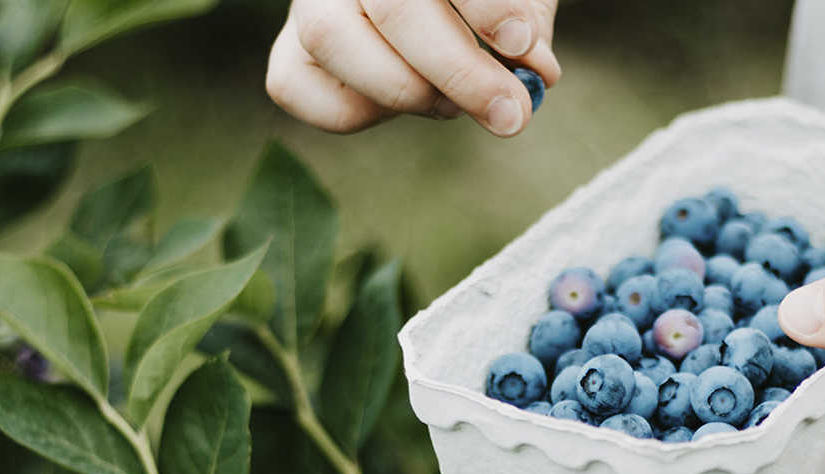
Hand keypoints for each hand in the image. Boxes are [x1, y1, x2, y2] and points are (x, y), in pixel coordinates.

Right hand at [265, 0, 559, 135]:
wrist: (441, 11)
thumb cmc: (482, 5)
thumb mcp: (516, 1)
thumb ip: (525, 24)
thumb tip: (535, 70)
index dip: (485, 5)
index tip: (520, 43)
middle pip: (393, 7)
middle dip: (458, 69)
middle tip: (511, 112)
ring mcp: (309, 5)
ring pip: (328, 38)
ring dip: (405, 88)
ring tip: (454, 105)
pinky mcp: (289, 55)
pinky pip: (297, 87)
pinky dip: (357, 112)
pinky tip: (406, 105)